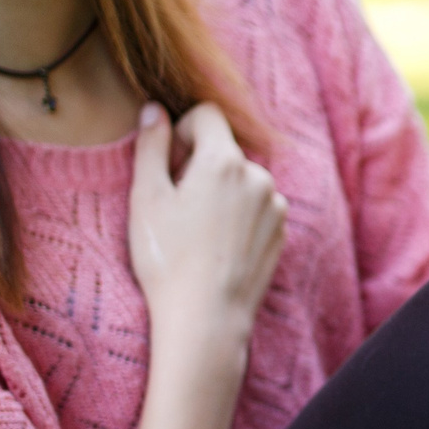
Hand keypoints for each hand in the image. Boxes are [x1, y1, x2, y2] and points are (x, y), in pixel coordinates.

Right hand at [128, 103, 288, 359]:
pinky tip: (218, 247)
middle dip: (200, 165)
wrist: (205, 318)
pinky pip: (257, 207)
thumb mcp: (147, 197)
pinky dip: (238, 215)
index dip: (182, 131)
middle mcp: (258, 176)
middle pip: (224, 150)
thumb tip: (154, 110)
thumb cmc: (167, 258)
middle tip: (177, 206)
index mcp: (224, 160)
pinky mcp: (281, 232)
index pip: (207, 114)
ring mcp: (275, 206)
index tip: (170, 163)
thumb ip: (151, 145)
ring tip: (198, 232)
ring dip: (221, 192)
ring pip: (241, 180)